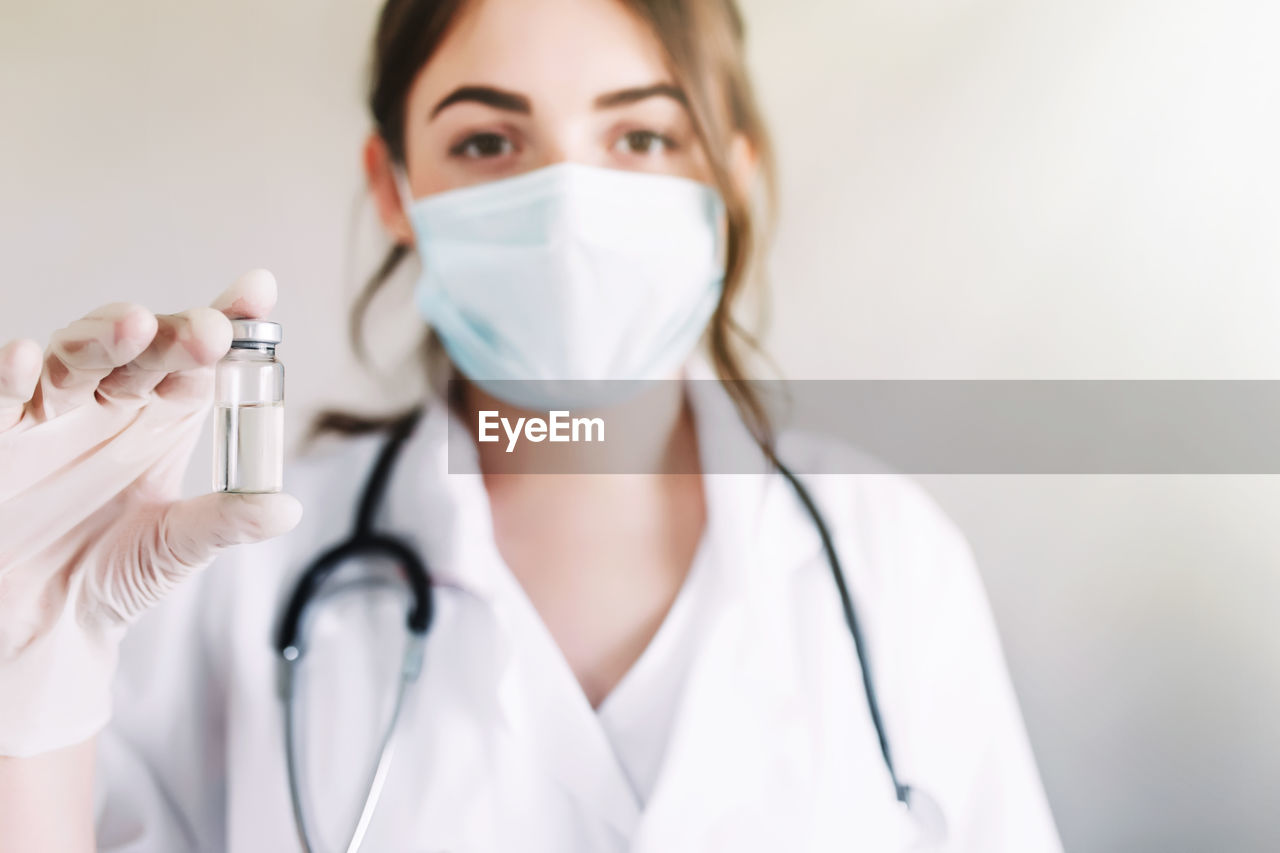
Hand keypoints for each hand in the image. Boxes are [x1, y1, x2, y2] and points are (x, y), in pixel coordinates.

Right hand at [0, 269, 302, 756]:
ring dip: (102, 337)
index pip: (200, 358)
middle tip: (209, 332)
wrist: (41, 626)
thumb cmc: (112, 577)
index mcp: (163, 414)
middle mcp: (108, 402)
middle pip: (143, 347)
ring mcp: (50, 414)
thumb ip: (226, 523)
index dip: (230, 321)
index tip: (259, 293)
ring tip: (135, 327)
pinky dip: (8, 374)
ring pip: (75, 356)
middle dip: (174, 333)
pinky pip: (1, 398)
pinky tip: (28, 357)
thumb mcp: (175, 550)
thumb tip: (286, 507)